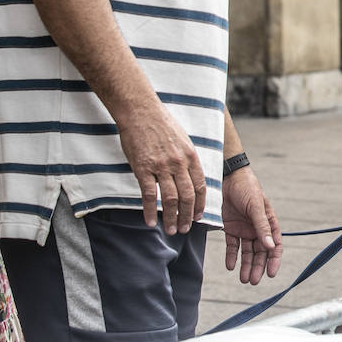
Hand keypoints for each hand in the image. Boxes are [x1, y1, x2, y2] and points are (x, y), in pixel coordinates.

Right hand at [117, 103, 206, 233]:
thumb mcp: (183, 139)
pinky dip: (151, 211)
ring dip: (172, 218)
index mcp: (191, 156)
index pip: (200, 186)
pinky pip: (148, 195)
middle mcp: (179, 163)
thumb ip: (187, 159)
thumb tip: (190, 176)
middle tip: (186, 229)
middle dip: (188, 216)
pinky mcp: (143, 168)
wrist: (141, 112)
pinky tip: (151, 222)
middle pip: (188, 197)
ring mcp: (161, 166)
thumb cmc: (162, 124)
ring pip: (170, 199)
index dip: (201, 204)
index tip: (199, 217)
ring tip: (171, 230)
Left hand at [221, 167, 281, 284]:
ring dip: (245, 265)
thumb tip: (270, 247)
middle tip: (253, 281)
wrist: (226, 177)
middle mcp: (257, 228)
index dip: (273, 260)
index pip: (274, 245)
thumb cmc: (246, 188)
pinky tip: (230, 266)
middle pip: (260, 252)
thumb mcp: (256, 207)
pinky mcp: (230, 228)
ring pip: (246, 252)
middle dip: (257, 267)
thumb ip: (262, 227)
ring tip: (243, 279)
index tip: (270, 273)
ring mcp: (243, 229)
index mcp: (268, 222)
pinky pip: (232, 246)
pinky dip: (231, 256)